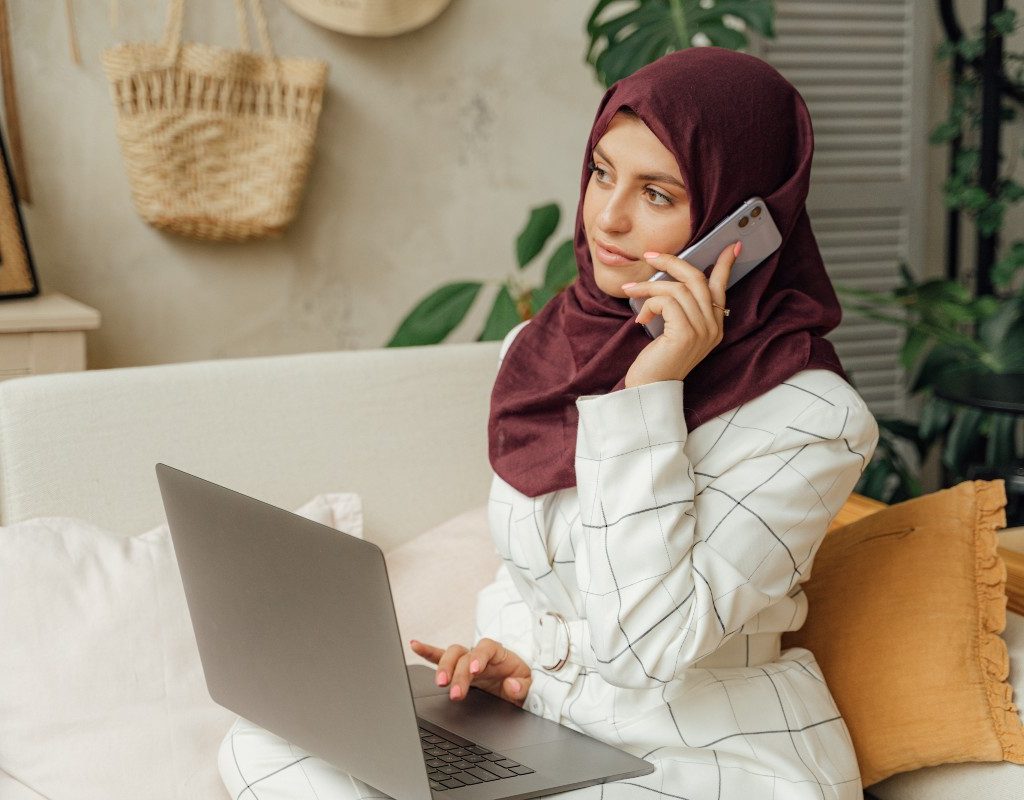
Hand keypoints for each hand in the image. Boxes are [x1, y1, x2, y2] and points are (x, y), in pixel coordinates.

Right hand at [410, 637, 532, 705]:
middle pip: (464, 655)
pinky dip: (427, 652)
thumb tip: (512, 685)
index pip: (486, 648)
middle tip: (455, 692)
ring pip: (451, 655)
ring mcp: (467, 659)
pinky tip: (415, 646)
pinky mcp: (457, 668)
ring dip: (443, 668)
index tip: (474, 670)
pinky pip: (440, 657)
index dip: (479, 657)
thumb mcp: (528, 684)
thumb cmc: (520, 680)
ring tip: (440, 683)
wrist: (516, 684)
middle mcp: (479, 653)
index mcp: (498, 653)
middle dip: (457, 672)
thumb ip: (522, 685)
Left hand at [621, 241, 738, 387]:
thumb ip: (680, 307)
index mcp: (715, 324)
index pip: (722, 286)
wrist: (650, 388)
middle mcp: (714, 326)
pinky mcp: (686, 334)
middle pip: (697, 279)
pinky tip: (641, 318)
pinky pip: (667, 302)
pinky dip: (649, 303)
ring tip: (631, 291)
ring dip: (649, 286)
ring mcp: (703, 330)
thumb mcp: (673, 328)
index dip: (725, 264)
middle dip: (672, 261)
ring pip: (677, 288)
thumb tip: (670, 276)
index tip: (731, 244)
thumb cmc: (658, 358)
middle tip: (649, 256)